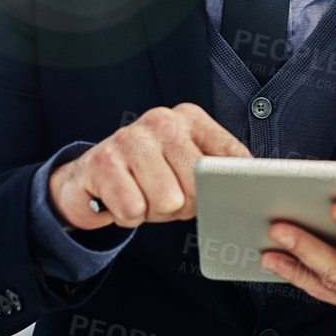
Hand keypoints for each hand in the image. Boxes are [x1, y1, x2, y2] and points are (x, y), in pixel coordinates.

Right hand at [47, 103, 251, 230]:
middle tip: (164, 196)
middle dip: (184, 205)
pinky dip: (128, 216)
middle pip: (199, 185)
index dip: (227, 188)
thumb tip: (248, 187)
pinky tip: (120, 199)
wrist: (87, 179)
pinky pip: (134, 210)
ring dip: (154, 212)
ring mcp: (131, 138)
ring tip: (141, 195)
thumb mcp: (184, 165)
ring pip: (168, 201)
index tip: (225, 198)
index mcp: (190, 118)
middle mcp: (162, 121)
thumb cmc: (146, 176)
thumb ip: (215, 170)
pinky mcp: (103, 162)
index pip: (230, 157)